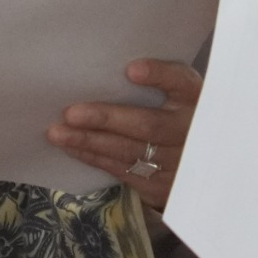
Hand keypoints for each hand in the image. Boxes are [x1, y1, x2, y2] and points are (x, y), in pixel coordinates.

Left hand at [46, 60, 202, 214]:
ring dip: (91, 142)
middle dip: (107, 119)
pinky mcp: (162, 187)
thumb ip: (155, 82)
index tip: (132, 70)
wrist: (199, 165)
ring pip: (130, 152)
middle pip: (149, 125)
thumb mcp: (176, 94)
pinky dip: (94, 158)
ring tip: (58, 133)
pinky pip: (123, 171)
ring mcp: (178, 164)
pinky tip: (72, 148)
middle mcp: (190, 131)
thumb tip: (112, 70)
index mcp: (196, 99)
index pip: (182, 82)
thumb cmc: (174, 115)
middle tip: (71, 113)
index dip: (159, 75)